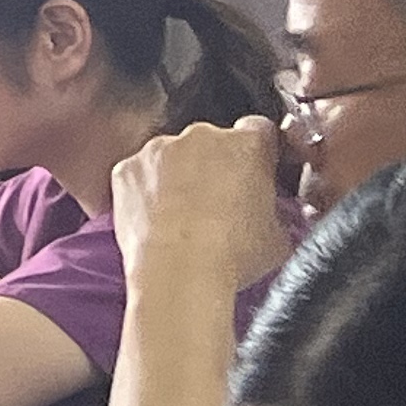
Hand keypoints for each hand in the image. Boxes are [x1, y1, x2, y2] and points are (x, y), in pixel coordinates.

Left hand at [112, 118, 298, 289]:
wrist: (179, 274)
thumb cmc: (232, 256)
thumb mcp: (279, 235)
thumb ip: (276, 208)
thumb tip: (270, 212)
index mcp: (247, 145)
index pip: (260, 132)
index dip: (260, 153)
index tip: (258, 172)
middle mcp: (201, 136)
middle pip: (213, 143)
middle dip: (218, 166)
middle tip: (221, 205)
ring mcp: (158, 149)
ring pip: (173, 157)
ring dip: (180, 177)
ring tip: (186, 219)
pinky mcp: (126, 169)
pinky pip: (140, 175)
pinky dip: (146, 192)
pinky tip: (156, 222)